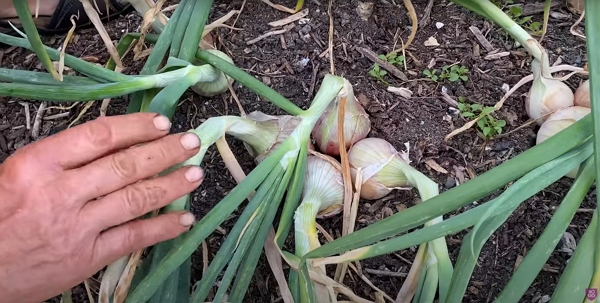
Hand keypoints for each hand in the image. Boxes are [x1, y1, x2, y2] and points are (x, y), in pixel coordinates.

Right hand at [0, 113, 203, 302]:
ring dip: (172, 185)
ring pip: (136, 199)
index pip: (100, 136)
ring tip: (196, 174)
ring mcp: (77, 227)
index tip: (161, 123)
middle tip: (193, 142)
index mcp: (39, 164)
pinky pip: (133, 238)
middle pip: (126, 165)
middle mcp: (62, 192)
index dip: (136, 128)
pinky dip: (162, 228)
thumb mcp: (18, 173)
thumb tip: (116, 143)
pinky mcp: (86, 258)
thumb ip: (63, 159)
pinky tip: (185, 219)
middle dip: (165, 152)